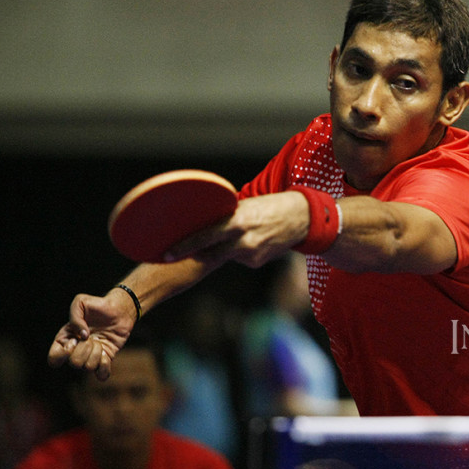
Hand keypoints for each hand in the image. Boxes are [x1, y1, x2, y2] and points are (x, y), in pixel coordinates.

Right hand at [47, 289, 136, 380]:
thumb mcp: (81, 302)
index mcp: (65, 340)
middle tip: (91, 337)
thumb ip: (75, 316)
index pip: (53, 359)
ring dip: (96, 353)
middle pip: (74, 364)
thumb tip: (82, 335)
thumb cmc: (98, 305)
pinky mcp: (105, 360)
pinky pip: (101, 375)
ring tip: (100, 341)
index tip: (74, 340)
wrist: (119, 310)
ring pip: (88, 367)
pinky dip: (104, 366)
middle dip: (85, 349)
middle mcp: (75, 351)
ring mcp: (90, 357)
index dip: (63, 353)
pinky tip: (106, 353)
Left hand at [165, 191, 309, 267]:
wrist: (302, 218)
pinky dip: (238, 251)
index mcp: (239, 221)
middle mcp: (244, 240)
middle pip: (209, 253)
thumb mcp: (246, 206)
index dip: (185, 245)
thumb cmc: (270, 206)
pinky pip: (238, 258)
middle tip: (170, 256)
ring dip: (220, 248)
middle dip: (191, 254)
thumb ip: (226, 216)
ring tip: (238, 234)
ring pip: (223, 255)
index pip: (206, 236)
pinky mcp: (257, 263)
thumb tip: (200, 221)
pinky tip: (252, 241)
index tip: (166, 253)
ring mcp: (251, 254)